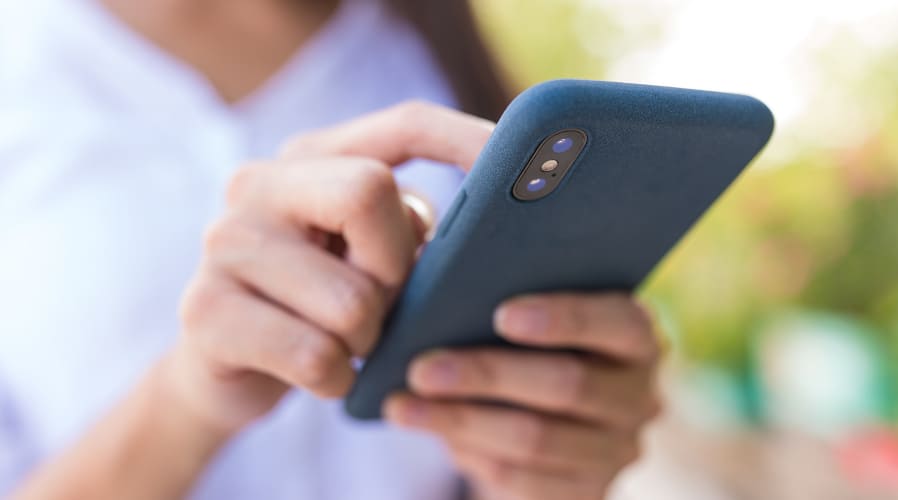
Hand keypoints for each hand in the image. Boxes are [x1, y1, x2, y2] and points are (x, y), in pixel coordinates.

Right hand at [165, 102, 494, 433]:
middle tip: (386, 300)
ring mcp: (223, 244)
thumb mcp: (373, 259)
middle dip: (397, 264)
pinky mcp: (205, 312)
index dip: (467, 141)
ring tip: (352, 343)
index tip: (529, 167)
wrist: (224, 371)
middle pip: (369, 191)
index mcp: (312, 159)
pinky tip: (326, 375)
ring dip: (369, 337)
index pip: (403, 126)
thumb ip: (416, 233)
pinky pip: (316, 356)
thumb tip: (497, 234)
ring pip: (350, 296)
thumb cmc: (321, 308)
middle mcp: (260, 185)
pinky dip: (337, 378)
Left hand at [385, 292, 663, 499]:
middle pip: (568, 385)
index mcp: (637, 336)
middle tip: (421, 368)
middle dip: (487, 374)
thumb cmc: (531, 343)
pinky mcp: (587, 492)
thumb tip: (446, 274)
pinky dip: (472, 455)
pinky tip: (433, 433)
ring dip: (462, 421)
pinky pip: (524, 481)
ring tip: (403, 406)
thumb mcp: (534, 313)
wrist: (552, 418)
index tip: (501, 314)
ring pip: (537, 439)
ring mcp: (617, 451)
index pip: (615, 323)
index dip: (564, 318)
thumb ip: (508, 287)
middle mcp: (640, 396)